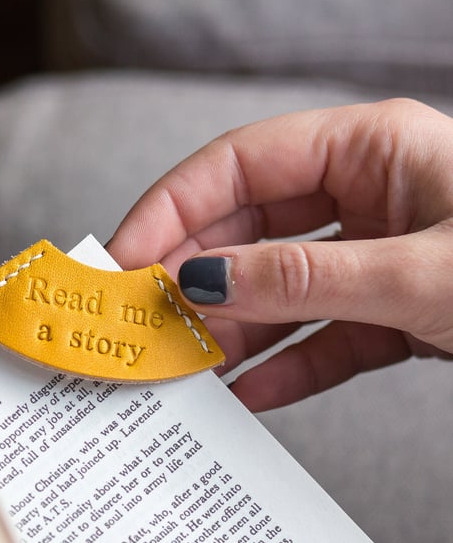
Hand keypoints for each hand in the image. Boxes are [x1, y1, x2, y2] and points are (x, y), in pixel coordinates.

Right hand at [107, 98, 452, 410]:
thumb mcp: (418, 273)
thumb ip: (307, 279)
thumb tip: (207, 284)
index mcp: (372, 150)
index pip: (239, 165)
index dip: (171, 211)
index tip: (124, 261)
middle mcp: (369, 196)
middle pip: (248, 231)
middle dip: (193, 280)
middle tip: (145, 321)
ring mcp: (377, 258)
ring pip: (278, 293)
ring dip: (230, 333)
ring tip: (185, 367)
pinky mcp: (392, 316)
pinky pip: (321, 342)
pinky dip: (284, 369)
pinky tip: (248, 392)